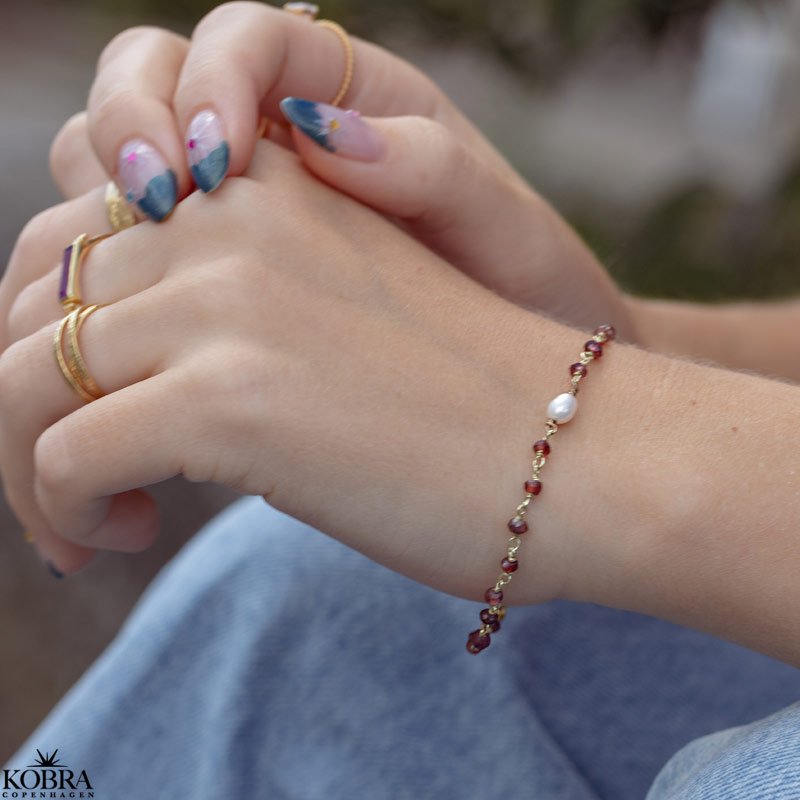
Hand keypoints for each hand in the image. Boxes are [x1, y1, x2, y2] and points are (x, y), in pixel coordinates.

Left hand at [0, 140, 573, 604]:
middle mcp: (232, 227)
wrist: (573, 457)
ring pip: (17, 378)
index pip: (68, 229)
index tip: (77, 397)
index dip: (42, 319)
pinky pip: (62, 453)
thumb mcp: (330, 314)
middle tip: (70, 475)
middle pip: (26, 301)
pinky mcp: (230, 398)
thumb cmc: (465, 407)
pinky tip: (126, 536)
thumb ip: (230, 302)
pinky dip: (63, 510)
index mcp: (260, 197)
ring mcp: (229, 305)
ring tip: (90, 521)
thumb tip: (113, 361)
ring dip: (24, 466)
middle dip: (18, 399)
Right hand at [36, 1, 632, 344]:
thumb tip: (323, 134)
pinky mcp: (217, 279)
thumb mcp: (497, 225)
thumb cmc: (519, 290)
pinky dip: (115, 269)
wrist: (522, 371)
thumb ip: (428, 168)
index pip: (240, 40)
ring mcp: (241, 209)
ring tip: (131, 268)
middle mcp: (280, 140)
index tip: (209, 166)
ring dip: (102, 202)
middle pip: (154, 82)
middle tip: (153, 203)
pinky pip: (136, 253)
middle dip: (127, 126)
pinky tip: (139, 320)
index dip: (203, 83)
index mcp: (348, 97)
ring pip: (125, 163)